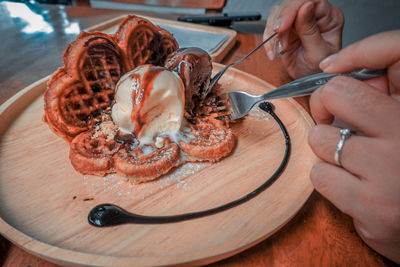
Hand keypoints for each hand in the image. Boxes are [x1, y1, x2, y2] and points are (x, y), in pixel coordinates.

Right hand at [263, 0, 343, 78]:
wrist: (310, 83)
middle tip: (277, 36)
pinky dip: (268, 39)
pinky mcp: (286, 29)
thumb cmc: (320, 71)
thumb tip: (305, 7)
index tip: (282, 25)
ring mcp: (298, 21)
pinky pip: (271, 27)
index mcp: (329, 16)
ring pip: (278, 13)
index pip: (309, 0)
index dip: (293, 9)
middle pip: (291, 4)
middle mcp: (314, 14)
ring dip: (273, 32)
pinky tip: (273, 51)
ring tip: (279, 49)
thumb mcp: (319, 53)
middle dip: (280, 21)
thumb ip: (310, 30)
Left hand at [308, 31, 399, 262]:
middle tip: (330, 118)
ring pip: (320, 138)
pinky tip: (349, 185)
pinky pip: (320, 176)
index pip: (390, 53)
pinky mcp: (372, 206)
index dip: (355, 58)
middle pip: (336, 94)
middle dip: (324, 104)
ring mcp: (390, 171)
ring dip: (326, 148)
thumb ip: (384, 95)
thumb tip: (341, 71)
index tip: (334, 74)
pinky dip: (327, 178)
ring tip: (349, 160)